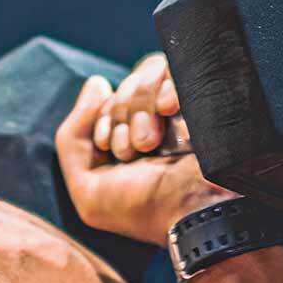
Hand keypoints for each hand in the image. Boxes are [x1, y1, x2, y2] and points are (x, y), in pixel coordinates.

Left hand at [53, 52, 234, 244]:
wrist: (194, 217)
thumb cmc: (144, 210)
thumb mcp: (89, 190)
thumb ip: (74, 137)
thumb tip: (97, 82)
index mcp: (138, 137)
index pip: (112, 99)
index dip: (104, 117)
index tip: (110, 147)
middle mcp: (164, 119)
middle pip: (129, 84)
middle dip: (122, 115)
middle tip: (136, 149)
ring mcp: (187, 106)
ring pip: (150, 70)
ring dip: (140, 104)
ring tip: (150, 141)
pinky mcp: (209, 96)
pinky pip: (180, 66)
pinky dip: (166, 83)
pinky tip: (169, 108)